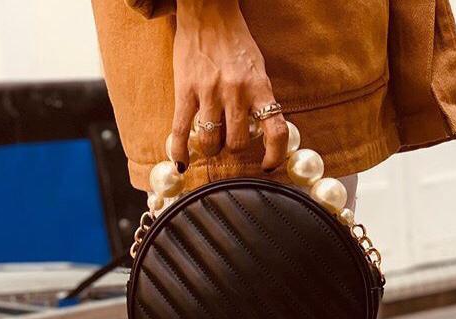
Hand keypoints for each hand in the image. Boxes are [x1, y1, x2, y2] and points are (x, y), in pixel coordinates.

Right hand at [170, 0, 287, 172]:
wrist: (208, 11)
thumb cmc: (234, 43)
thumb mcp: (256, 70)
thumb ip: (259, 99)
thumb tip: (261, 131)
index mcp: (259, 87)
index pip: (276, 130)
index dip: (275, 155)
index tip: (268, 166)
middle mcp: (236, 91)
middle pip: (237, 143)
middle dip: (232, 148)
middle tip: (228, 141)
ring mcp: (209, 92)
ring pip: (210, 141)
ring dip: (210, 148)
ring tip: (209, 142)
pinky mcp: (185, 90)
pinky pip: (180, 131)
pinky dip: (180, 151)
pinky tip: (181, 163)